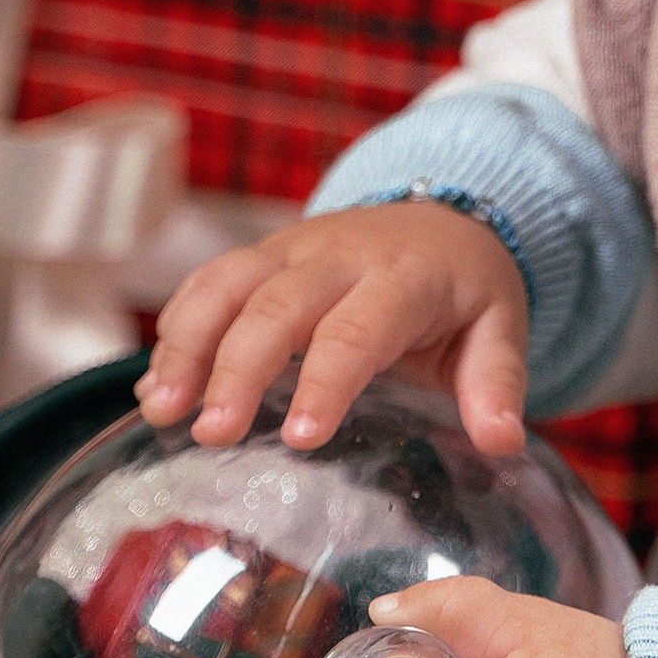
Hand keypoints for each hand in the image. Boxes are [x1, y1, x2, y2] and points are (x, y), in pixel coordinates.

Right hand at [135, 201, 527, 454]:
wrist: (443, 214)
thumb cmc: (466, 288)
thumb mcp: (499, 328)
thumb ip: (497, 384)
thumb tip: (503, 443)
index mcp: (404, 277)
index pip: (357, 328)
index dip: (326, 380)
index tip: (301, 436)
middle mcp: (339, 255)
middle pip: (276, 305)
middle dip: (237, 367)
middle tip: (212, 433)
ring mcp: (292, 249)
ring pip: (226, 285)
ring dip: (187, 345)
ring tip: (161, 411)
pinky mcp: (261, 255)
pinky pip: (207, 283)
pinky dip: (176, 331)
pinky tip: (155, 390)